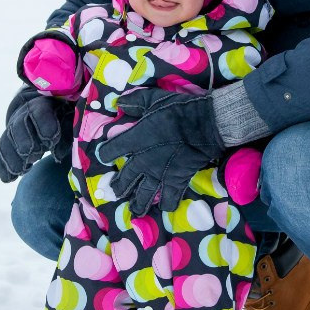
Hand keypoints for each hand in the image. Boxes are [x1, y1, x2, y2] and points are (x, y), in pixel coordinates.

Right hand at [0, 86, 72, 182]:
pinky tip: (8, 178)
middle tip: (34, 156)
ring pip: (6, 139)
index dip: (43, 125)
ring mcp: (14, 126)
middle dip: (24, 142)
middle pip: (18, 125)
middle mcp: (25, 113)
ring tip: (21, 171)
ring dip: (12, 157)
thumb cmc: (66, 116)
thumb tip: (57, 154)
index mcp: (44, 103)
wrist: (49, 109)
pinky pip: (2, 152)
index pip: (39, 111)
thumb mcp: (72, 120)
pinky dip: (3, 166)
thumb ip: (67, 134)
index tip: (51, 140)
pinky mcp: (8, 140)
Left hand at [97, 88, 225, 215]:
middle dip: (118, 186)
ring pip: (143, 194)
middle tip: (115, 191)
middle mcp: (143, 161)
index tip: (104, 155)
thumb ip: (135, 101)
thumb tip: (119, 103)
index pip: (111, 150)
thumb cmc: (179, 110)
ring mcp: (160, 174)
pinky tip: (165, 208)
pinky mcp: (177, 180)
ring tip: (133, 210)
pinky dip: (167, 205)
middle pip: (125, 179)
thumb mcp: (154, 99)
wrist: (205, 124)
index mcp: (135, 140)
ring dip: (137, 203)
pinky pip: (170, 198)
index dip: (105, 153)